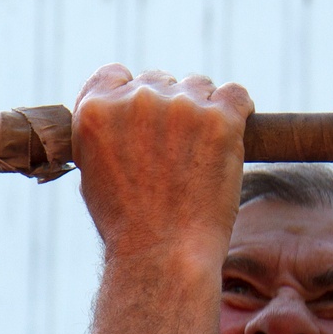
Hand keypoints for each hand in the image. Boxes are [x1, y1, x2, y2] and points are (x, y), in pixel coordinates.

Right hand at [72, 64, 253, 264]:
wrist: (164, 258)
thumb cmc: (129, 230)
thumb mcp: (93, 178)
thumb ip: (105, 136)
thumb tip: (125, 115)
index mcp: (95, 111)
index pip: (115, 76)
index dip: (131, 97)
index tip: (145, 122)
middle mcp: (136, 100)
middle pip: (160, 81)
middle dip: (170, 111)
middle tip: (178, 155)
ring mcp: (180, 106)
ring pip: (199, 88)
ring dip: (204, 113)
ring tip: (202, 159)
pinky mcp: (220, 120)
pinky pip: (236, 95)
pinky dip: (238, 110)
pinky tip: (233, 136)